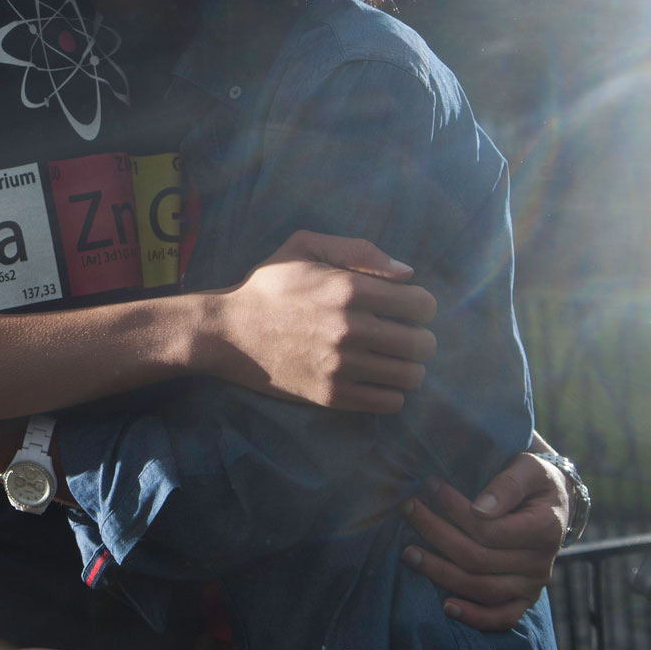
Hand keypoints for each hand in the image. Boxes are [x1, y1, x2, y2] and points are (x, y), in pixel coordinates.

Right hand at [208, 231, 437, 412]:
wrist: (228, 333)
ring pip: (411, 376)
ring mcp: (342, 366)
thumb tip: (407, 274)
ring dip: (408, 366)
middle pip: (422, 344)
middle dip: (419, 337)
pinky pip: (389, 402)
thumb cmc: (269, 286)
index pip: (421, 305)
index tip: (405, 307)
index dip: (420, 305)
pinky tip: (376, 378)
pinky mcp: (332, 395)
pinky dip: (391, 392)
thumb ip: (359, 251)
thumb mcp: (305, 247)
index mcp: (348, 289)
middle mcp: (350, 329)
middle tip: (401, 335)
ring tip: (390, 359)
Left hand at [401, 452, 570, 629]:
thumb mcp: (528, 468)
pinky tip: (445, 606)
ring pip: (481, 588)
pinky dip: (474, 617)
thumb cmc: (534, 480)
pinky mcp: (525, 600)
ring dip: (440, 572)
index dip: (454, 509)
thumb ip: (507, 485)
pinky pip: (502, 617)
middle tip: (409, 509)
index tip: (431, 486)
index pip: (489, 530)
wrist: (554, 503)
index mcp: (546, 529)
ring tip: (408, 552)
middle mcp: (541, 563)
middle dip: (436, 533)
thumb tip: (479, 509)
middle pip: (478, 559)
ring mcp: (533, 585)